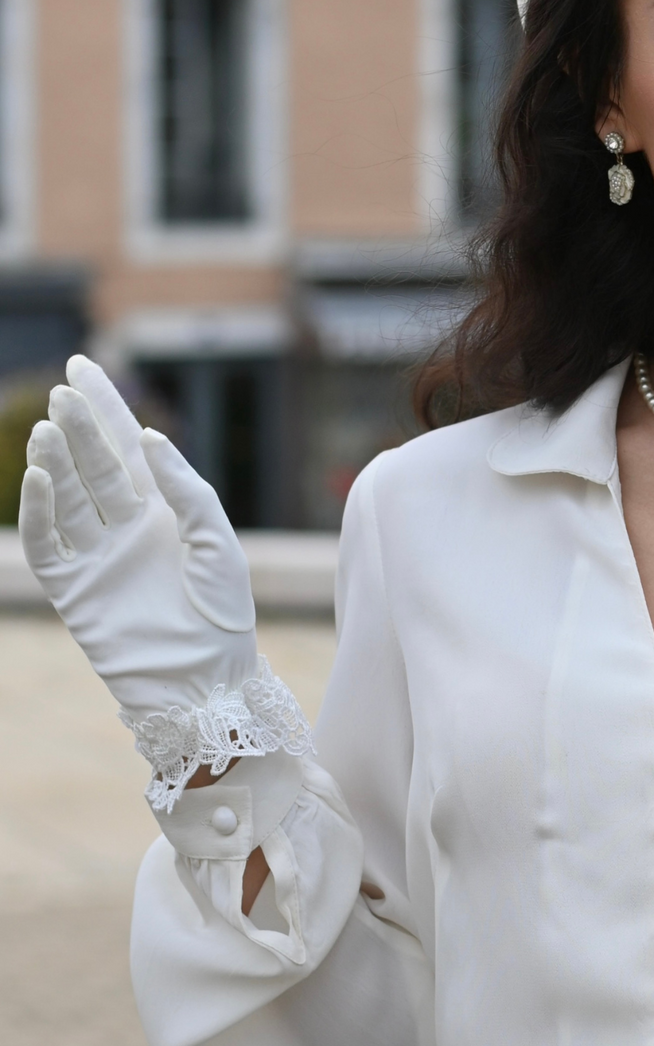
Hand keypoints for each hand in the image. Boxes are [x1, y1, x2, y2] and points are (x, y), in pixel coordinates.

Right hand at [20, 356, 257, 720]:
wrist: (205, 678)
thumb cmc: (223, 612)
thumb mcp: (217, 541)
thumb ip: (185, 489)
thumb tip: (148, 436)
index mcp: (164, 511)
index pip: (127, 448)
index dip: (106, 407)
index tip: (80, 367)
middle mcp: (126, 527)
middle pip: (95, 466)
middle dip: (80, 428)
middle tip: (65, 394)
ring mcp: (97, 555)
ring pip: (68, 496)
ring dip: (57, 461)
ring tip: (51, 429)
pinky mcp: (74, 588)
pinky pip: (48, 541)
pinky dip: (40, 509)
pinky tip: (41, 476)